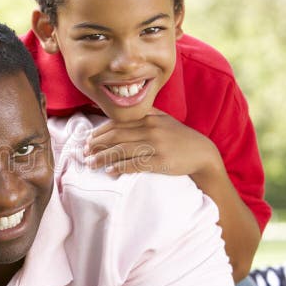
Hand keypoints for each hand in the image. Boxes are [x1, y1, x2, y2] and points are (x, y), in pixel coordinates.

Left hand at [84, 108, 220, 176]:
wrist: (202, 153)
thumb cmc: (179, 137)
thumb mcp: (163, 119)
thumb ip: (143, 114)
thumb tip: (119, 114)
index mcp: (149, 117)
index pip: (117, 123)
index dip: (99, 131)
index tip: (87, 139)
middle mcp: (150, 128)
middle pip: (116, 136)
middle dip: (96, 144)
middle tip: (84, 153)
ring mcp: (155, 145)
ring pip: (122, 150)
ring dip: (103, 157)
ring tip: (90, 163)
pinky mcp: (160, 162)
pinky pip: (135, 164)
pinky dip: (120, 168)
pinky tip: (110, 171)